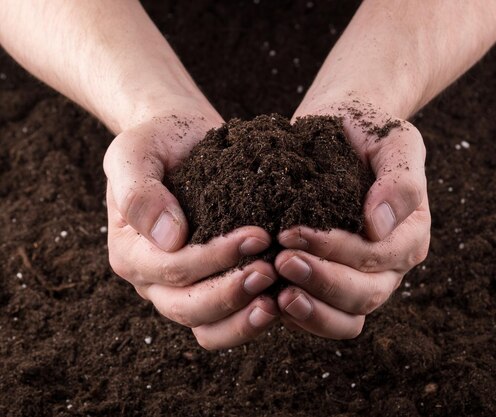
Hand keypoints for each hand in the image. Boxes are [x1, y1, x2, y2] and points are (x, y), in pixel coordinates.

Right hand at [104, 106, 278, 349]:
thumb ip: (138, 191)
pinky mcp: (211, 288)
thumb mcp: (135, 152)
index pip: (171, 268)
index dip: (214, 258)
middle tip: (271, 271)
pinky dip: (250, 320)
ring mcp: (182, 290)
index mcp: (131, 252)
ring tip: (276, 299)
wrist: (184, 140)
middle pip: (188, 307)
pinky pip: (226, 321)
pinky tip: (280, 302)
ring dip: (242, 317)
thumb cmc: (159, 142)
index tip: (258, 235)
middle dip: (231, 293)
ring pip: (207, 326)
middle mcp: (153, 280)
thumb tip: (168, 238)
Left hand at [275, 100, 429, 338]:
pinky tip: (271, 299)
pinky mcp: (333, 283)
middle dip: (321, 281)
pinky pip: (324, 318)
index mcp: (409, 234)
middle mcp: (390, 264)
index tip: (292, 231)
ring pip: (347, 317)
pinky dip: (301, 316)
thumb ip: (401, 180)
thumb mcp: (395, 141)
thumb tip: (379, 226)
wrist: (340, 128)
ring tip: (276, 294)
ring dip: (312, 309)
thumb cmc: (368, 131)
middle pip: (365, 295)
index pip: (378, 257)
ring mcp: (362, 278)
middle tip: (280, 261)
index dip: (336, 251)